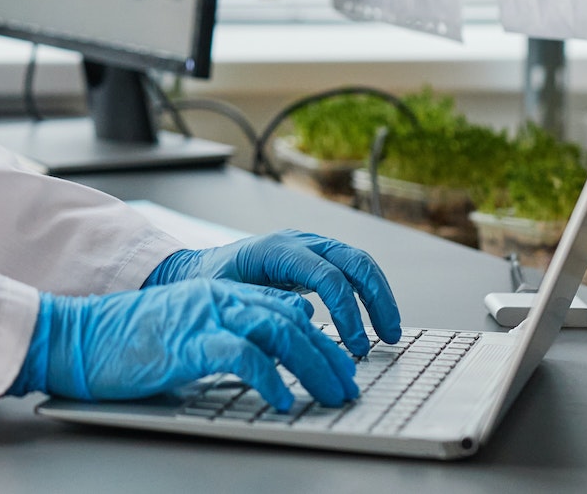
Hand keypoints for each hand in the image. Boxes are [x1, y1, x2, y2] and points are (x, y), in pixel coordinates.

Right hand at [9, 278, 359, 410]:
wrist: (80, 338)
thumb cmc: (131, 342)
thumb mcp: (190, 330)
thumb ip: (232, 328)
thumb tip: (278, 333)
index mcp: (219, 294)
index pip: (286, 310)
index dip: (320, 340)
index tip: (339, 369)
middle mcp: (217, 298)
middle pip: (292, 321)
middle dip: (328, 356)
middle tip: (347, 388)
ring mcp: (203, 317)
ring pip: (279, 331)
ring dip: (313, 366)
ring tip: (331, 395)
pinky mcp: (188, 342)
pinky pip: (243, 356)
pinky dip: (270, 379)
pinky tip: (282, 401)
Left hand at [144, 230, 402, 357]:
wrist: (197, 269)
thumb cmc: (210, 285)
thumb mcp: (230, 298)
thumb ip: (264, 308)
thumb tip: (304, 324)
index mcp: (277, 250)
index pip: (328, 275)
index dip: (348, 311)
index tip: (356, 345)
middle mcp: (298, 242)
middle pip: (353, 260)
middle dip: (377, 298)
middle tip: (388, 337)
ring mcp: (308, 247)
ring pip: (358, 262)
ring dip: (379, 296)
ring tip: (388, 333)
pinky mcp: (313, 259)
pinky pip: (349, 270)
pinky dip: (366, 294)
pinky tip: (371, 323)